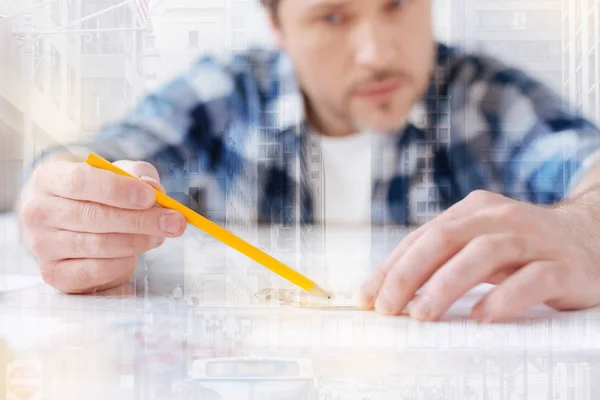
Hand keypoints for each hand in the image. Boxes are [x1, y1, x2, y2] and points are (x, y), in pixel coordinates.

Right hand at [17, 159, 186, 293]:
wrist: (70, 221)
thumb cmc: (97, 193)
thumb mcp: (117, 173)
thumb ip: (137, 174)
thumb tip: (153, 188)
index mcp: (48, 179)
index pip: (81, 182)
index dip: (119, 190)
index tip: (151, 197)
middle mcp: (38, 212)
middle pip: (94, 217)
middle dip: (141, 220)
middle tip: (174, 221)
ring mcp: (42, 246)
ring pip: (98, 245)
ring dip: (138, 241)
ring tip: (160, 234)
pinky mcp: (54, 273)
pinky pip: (95, 271)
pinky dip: (123, 262)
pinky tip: (136, 253)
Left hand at [354, 190, 599, 321]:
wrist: (592, 236)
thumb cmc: (523, 248)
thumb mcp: (479, 245)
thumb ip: (443, 259)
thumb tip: (390, 290)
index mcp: (472, 211)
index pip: (422, 237)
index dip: (391, 267)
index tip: (367, 297)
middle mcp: (500, 218)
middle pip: (444, 239)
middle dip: (408, 274)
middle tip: (387, 308)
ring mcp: (533, 238)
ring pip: (484, 254)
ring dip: (447, 285)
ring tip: (422, 315)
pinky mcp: (563, 264)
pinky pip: (532, 279)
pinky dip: (504, 297)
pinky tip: (482, 316)